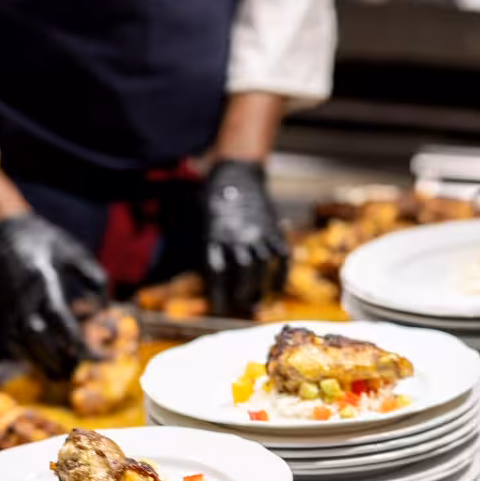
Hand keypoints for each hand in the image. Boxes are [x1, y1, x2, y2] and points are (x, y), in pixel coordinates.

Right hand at [0, 213, 106, 380]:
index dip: (76, 341)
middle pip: (37, 337)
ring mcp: (5, 305)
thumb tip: (104, 309)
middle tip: (75, 372)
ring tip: (58, 374)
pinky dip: (22, 357)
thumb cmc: (47, 242)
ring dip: (39, 363)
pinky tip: (38, 364)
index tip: (92, 356)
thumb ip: (95, 279)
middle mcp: (21, 295)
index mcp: (42, 279)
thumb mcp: (76, 252)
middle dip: (56, 359)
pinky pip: (7, 343)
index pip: (60, 319)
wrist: (5, 232)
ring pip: (20, 344)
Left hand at [202, 158, 287, 316]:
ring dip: (260, 287)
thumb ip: (202, 246)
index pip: (216, 272)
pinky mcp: (272, 228)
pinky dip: (280, 274)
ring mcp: (258, 231)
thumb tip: (202, 276)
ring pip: (262, 266)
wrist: (237, 172)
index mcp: (215, 235)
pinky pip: (280, 255)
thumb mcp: (199, 220)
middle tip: (240, 304)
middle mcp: (238, 235)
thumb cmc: (213, 198)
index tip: (219, 308)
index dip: (218, 294)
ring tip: (256, 300)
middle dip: (241, 293)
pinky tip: (276, 287)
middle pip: (242, 272)